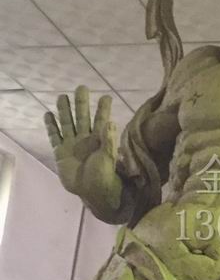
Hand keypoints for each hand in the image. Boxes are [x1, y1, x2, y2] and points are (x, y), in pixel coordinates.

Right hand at [44, 86, 117, 201]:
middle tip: (81, 88)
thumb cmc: (104, 176)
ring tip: (62, 96)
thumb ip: (109, 141)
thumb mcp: (109, 158)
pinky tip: (48, 115)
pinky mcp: (60, 152)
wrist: (91, 192)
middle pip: (82, 117)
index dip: (103, 109)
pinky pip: (54, 136)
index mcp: (99, 140)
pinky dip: (51, 126)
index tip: (106, 97)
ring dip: (64, 111)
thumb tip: (111, 122)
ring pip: (67, 123)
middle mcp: (85, 139)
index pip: (101, 120)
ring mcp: (72, 145)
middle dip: (81, 103)